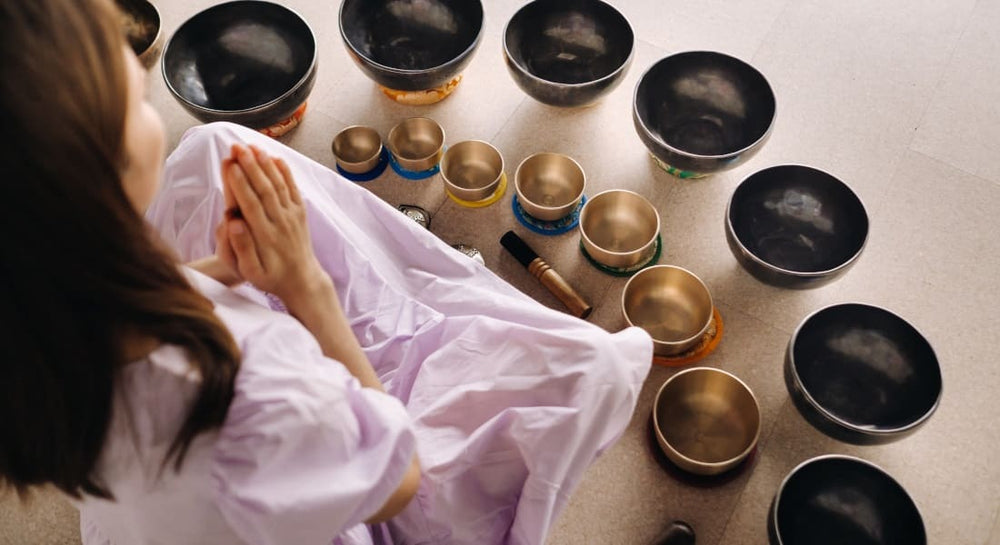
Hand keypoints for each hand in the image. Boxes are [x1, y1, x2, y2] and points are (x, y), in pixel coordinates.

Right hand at [221, 144, 327, 304]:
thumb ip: (241, 247)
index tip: (228, 163)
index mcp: (265, 236)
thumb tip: (232, 223)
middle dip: (250, 165)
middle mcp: (280, 222)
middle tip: (236, 146)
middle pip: (264, 189)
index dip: (239, 182)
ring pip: (279, 185)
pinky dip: (285, 172)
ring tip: (251, 146)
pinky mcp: (300, 213)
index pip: (250, 204)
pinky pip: (293, 189)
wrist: (302, 281)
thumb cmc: (270, 277)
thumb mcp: (250, 272)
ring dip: (265, 164)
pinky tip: (275, 157)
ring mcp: (293, 216)